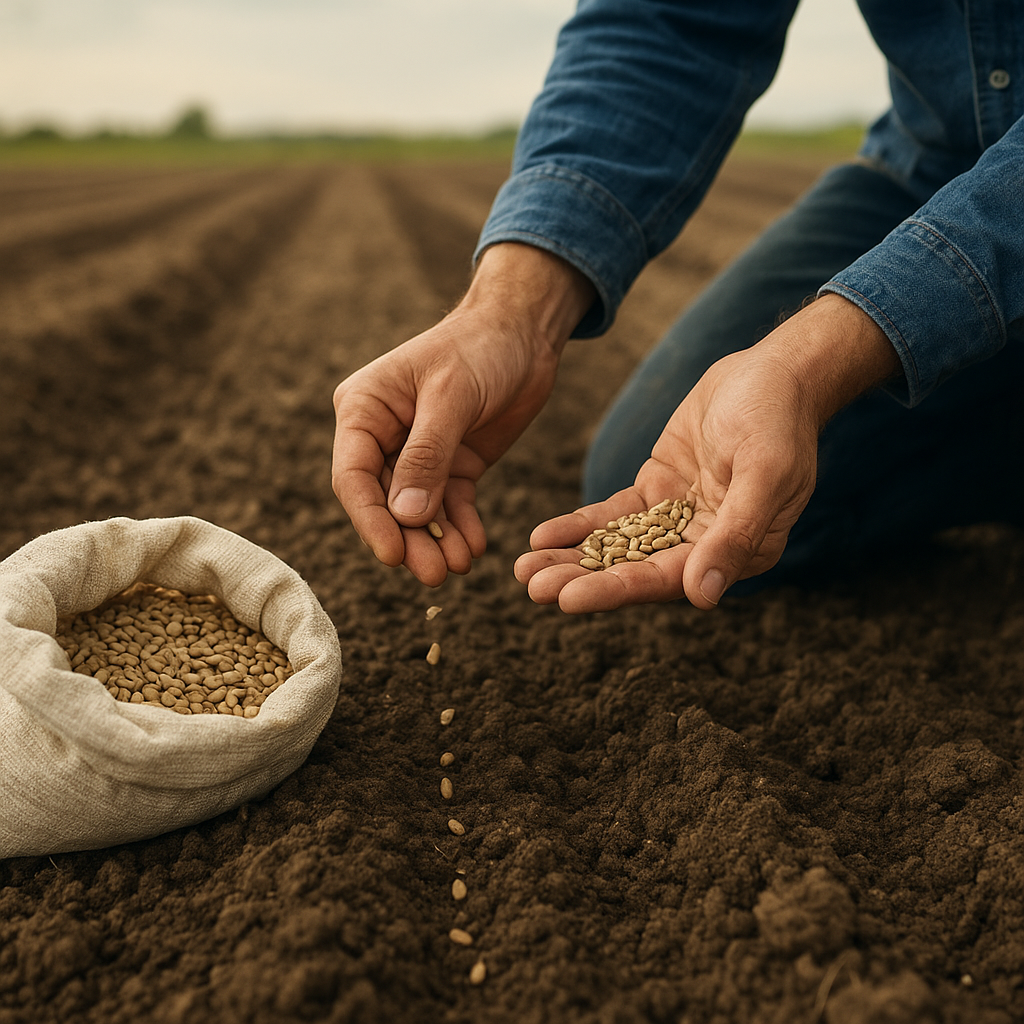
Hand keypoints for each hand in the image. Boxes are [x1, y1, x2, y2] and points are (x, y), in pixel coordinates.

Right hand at [332, 243, 593, 585]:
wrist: (525, 331)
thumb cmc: (480, 347)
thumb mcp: (452, 397)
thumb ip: (427, 456)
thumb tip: (406, 516)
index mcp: (364, 409)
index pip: (353, 476)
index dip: (370, 520)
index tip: (392, 555)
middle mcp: (383, 436)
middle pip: (384, 502)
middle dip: (408, 540)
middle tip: (433, 575)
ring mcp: (418, 454)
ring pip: (418, 511)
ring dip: (436, 542)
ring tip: (459, 568)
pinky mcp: (453, 464)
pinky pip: (451, 505)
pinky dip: (461, 527)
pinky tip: (474, 548)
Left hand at [515, 294, 900, 610]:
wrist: (775, 372)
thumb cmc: (779, 420)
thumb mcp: (764, 473)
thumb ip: (736, 533)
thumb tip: (704, 596)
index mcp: (738, 553)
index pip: (667, 579)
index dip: (616, 590)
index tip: (568, 599)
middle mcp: (704, 545)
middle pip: (633, 570)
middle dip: (581, 580)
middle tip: (532, 588)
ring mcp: (677, 518)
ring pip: (617, 546)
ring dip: (572, 559)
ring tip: (522, 570)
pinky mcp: (657, 491)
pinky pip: (613, 515)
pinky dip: (579, 525)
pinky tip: (542, 535)